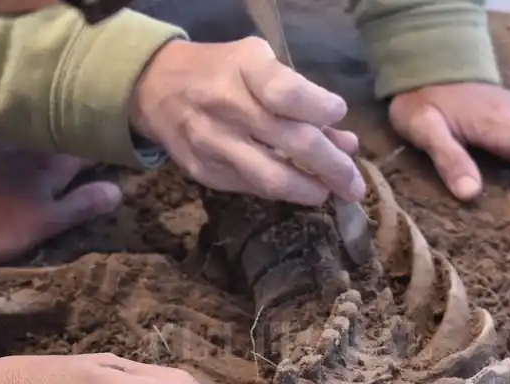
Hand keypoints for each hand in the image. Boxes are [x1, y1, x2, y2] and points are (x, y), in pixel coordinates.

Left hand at [0, 131, 121, 262]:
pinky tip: (17, 126)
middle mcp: (34, 143)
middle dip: (78, 126)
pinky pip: (5, 124)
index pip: (90, 144)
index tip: (122, 137)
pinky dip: (16, 124)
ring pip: (34, 123)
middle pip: (63, 127)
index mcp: (56, 163)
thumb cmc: (0, 224)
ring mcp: (5, 138)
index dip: (106, 140)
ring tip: (58, 120)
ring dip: (46, 122)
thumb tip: (118, 190)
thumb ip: (83, 204)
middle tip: (94, 125)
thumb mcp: (48, 223)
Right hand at [130, 37, 364, 205]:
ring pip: (272, 177)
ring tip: (332, 193)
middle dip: (332, 167)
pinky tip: (300, 189)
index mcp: (244, 67)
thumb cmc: (221, 72)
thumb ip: (302, 99)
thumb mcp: (259, 64)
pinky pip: (253, 188)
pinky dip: (282, 192)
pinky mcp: (205, 172)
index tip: (339, 114)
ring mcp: (213, 142)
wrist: (155, 89)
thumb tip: (345, 141)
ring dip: (310, 190)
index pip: (287, 93)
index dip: (320, 108)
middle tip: (354, 184)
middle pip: (292, 141)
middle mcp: (226, 104)